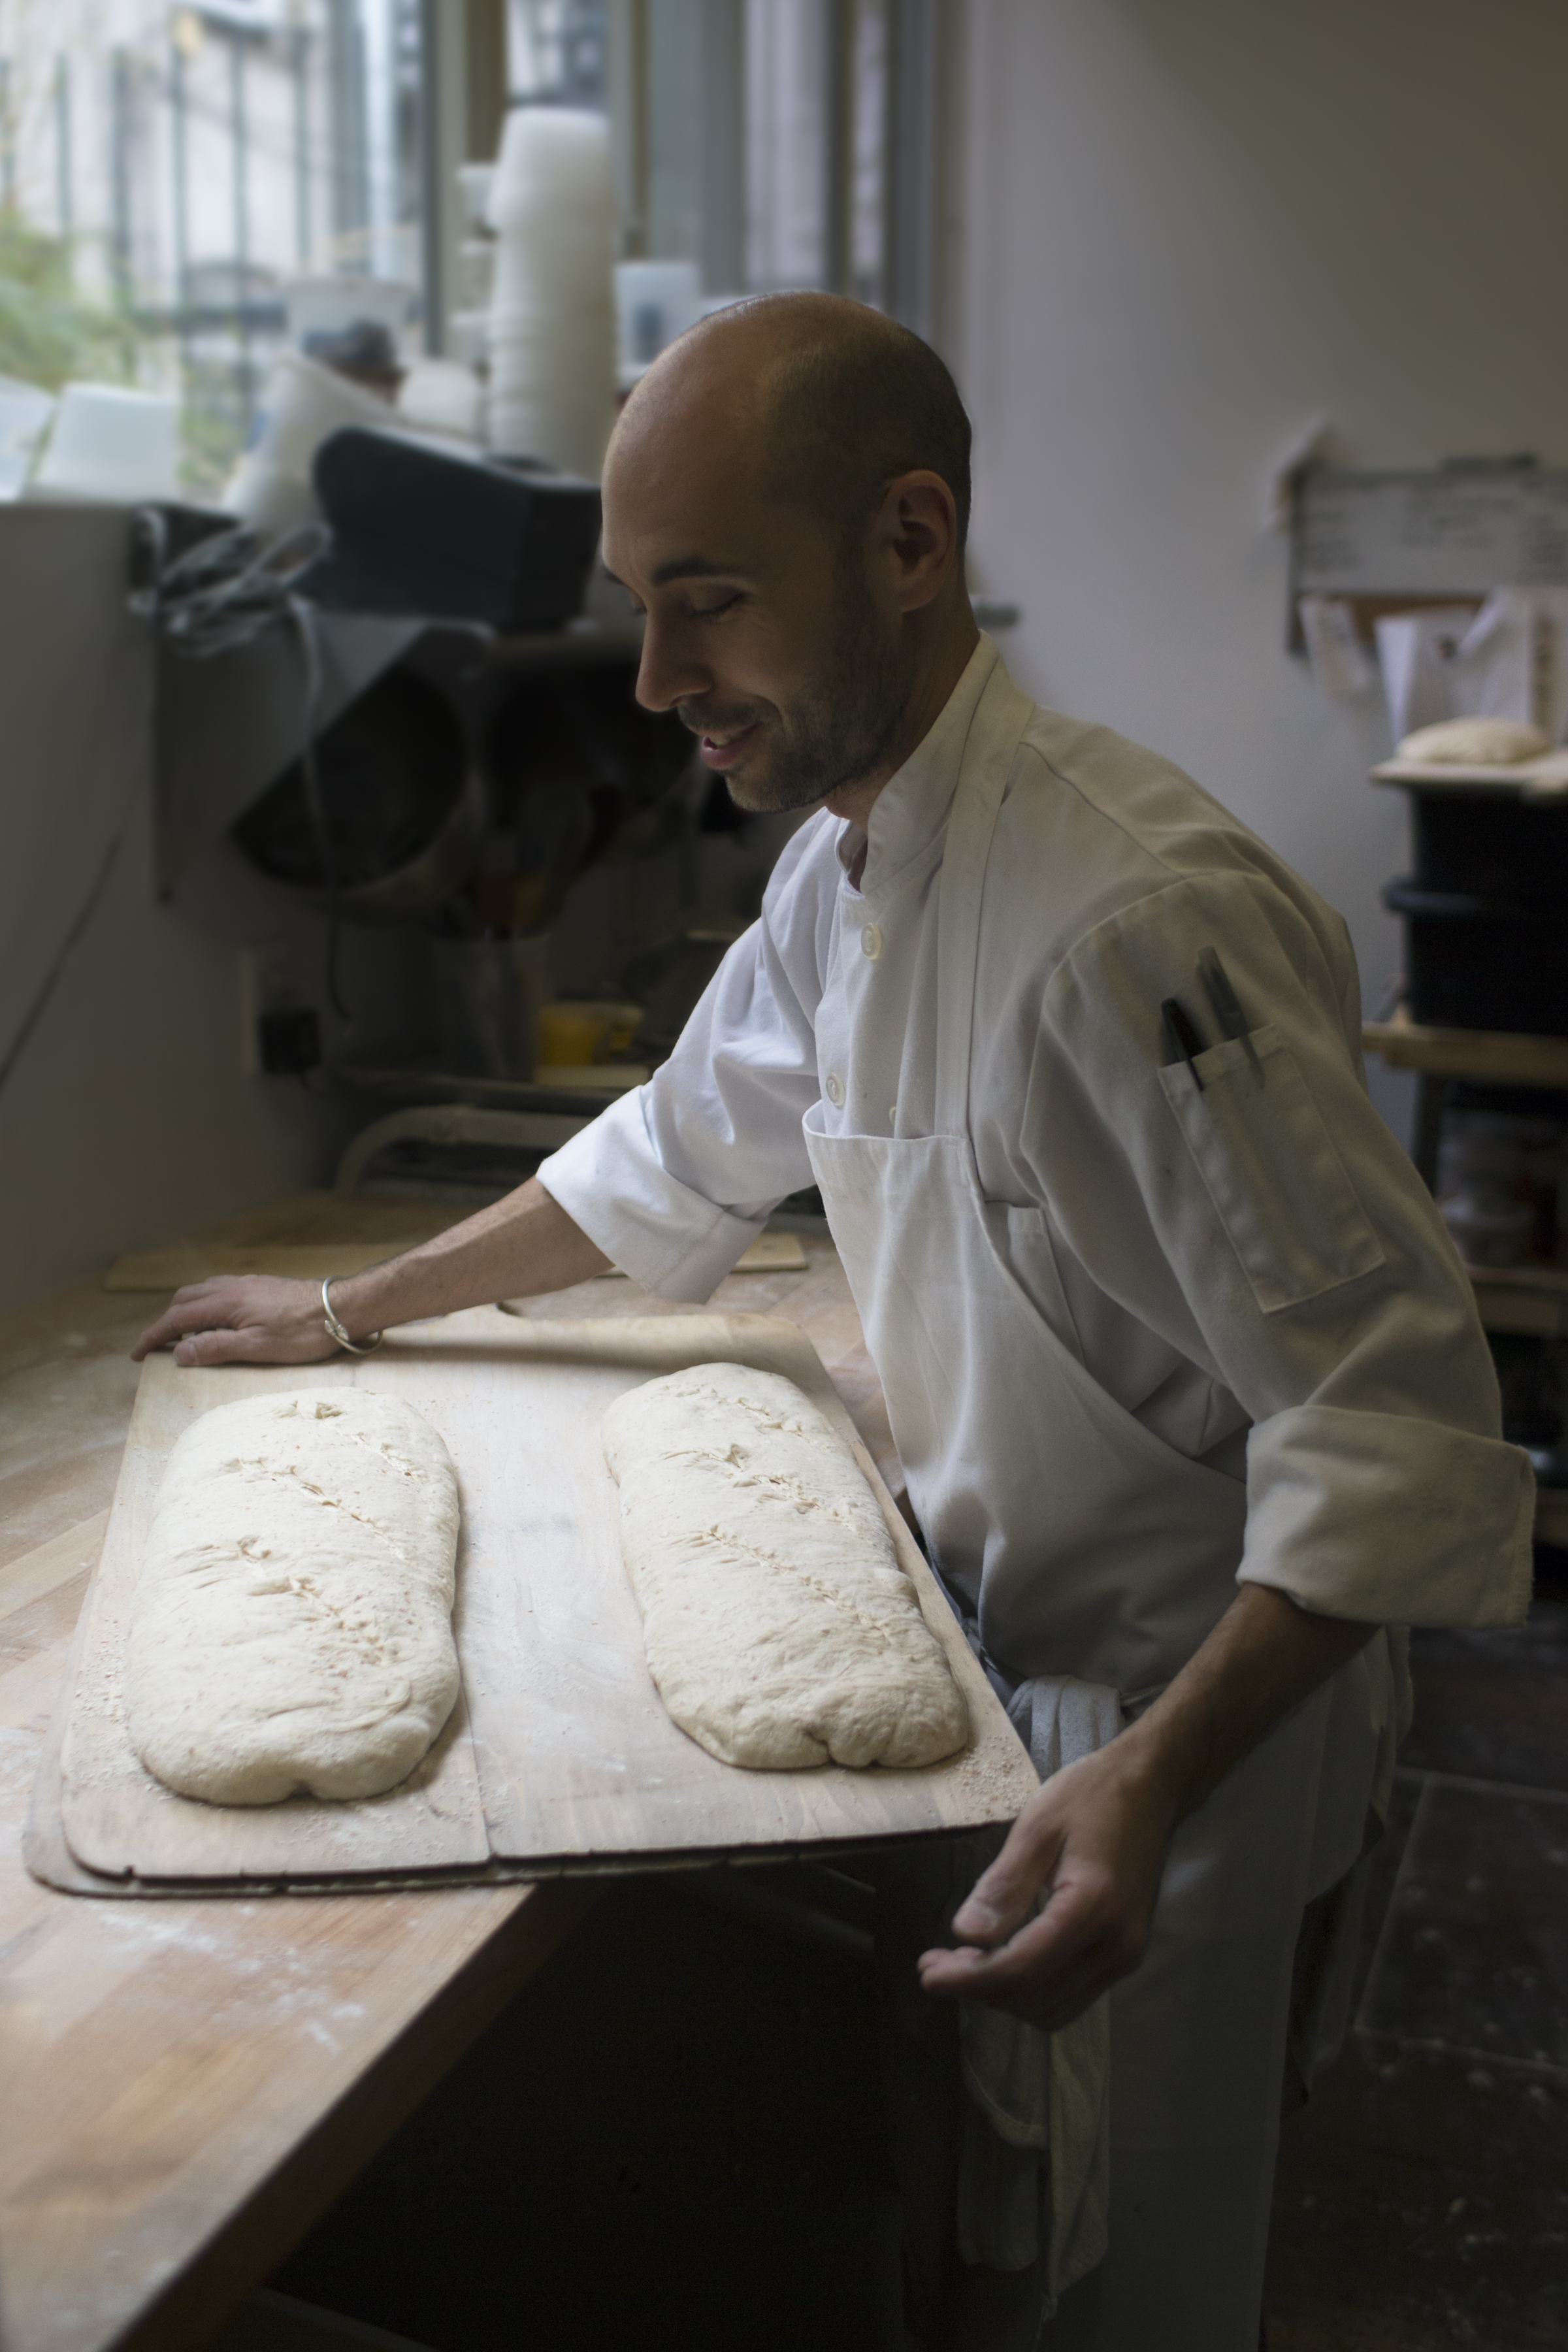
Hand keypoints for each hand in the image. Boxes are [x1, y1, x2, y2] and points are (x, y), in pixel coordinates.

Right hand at [130, 1277, 341, 1366]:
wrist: (341, 1308)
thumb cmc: (304, 1332)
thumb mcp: (257, 1348)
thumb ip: (216, 1348)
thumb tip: (179, 1353)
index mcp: (225, 1302)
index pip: (176, 1319)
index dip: (153, 1337)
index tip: (137, 1354)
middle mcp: (232, 1287)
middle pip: (184, 1301)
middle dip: (166, 1323)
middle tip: (159, 1348)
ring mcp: (247, 1284)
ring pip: (203, 1293)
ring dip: (187, 1314)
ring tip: (188, 1339)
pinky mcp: (261, 1287)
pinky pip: (222, 1292)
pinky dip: (207, 1307)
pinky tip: (220, 1323)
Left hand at [916, 1739, 1177, 2031]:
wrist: (1153, 1787)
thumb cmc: (1093, 1795)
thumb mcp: (1039, 1827)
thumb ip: (1004, 1884)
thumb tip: (965, 1933)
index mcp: (1094, 1907)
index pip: (1021, 1969)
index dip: (969, 1980)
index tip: (928, 1973)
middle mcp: (1117, 1945)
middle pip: (1035, 1997)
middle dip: (980, 1990)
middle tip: (935, 1964)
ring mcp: (1126, 1955)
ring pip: (1054, 2008)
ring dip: (1005, 1997)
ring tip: (965, 1964)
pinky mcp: (1125, 1955)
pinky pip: (1072, 1995)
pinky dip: (1033, 1990)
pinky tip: (1003, 1961)